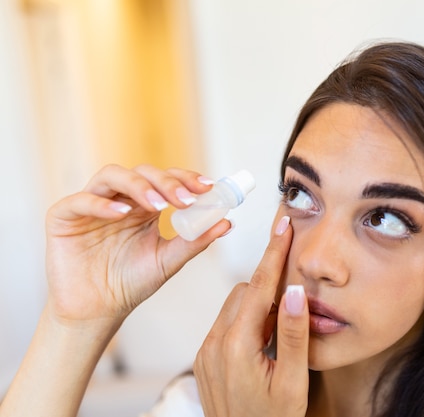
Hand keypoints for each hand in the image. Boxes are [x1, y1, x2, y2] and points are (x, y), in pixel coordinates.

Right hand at [45, 164, 230, 326]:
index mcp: (144, 206)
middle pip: (142, 172)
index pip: (166, 180)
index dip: (186, 178)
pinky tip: (122, 215)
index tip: (208, 188)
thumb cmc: (131, 283)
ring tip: (158, 206)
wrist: (98, 311)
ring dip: (138, 186)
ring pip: (112, 176)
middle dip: (167, 182)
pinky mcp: (64, 216)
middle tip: (186, 199)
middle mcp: (119, 199)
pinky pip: (80, 200)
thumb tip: (227, 222)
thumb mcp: (169, 261)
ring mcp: (91, 205)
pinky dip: (101, 204)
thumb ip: (195, 241)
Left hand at [194, 215, 309, 416]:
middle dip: (268, 284)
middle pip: (244, 291)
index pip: (259, 285)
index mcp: (238, 345)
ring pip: (234, 306)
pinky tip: (263, 341)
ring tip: (279, 329)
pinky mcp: (204, 359)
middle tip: (292, 293)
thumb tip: (294, 290)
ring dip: (257, 305)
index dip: (274, 253)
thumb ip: (293, 334)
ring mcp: (206, 351)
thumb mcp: (292, 382)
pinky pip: (225, 323)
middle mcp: (215, 343)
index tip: (283, 226)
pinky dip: (246, 320)